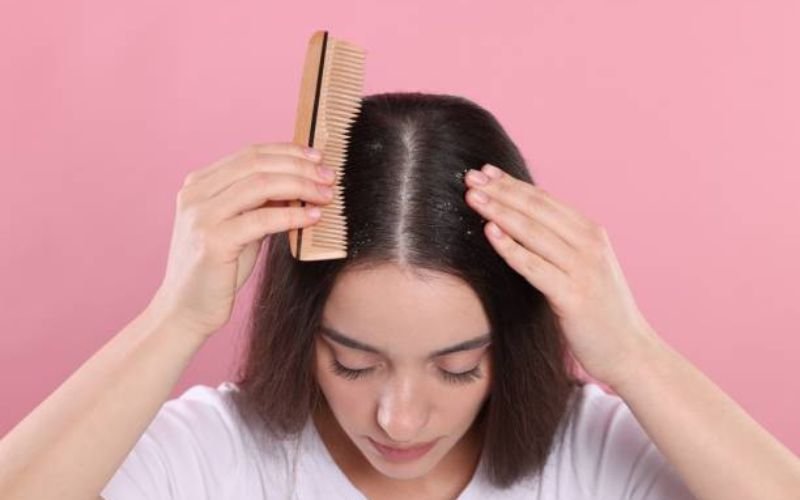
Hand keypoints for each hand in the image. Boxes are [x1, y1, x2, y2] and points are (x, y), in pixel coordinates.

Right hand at [148, 143, 336, 339]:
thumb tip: (300, 182)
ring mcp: (201, 216)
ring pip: (260, 185)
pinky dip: (292, 216)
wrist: (187, 310)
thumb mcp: (240, 226)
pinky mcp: (212, 241)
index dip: (287, 151)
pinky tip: (313, 218)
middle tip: (329, 176)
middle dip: (299, 166)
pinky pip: (262, 219)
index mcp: (198, 184)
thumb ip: (261, 203)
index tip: (317, 157)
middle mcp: (195, 194)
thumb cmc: (218, 269)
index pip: (250, 153)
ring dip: (300, 186)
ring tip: (326, 195)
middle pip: (256, 164)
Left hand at [463, 163, 659, 386]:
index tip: (486, 171)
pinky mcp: (573, 296)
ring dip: (500, 211)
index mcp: (591, 233)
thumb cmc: (600, 312)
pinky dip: (511, 247)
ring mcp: (583, 269)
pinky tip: (490, 232)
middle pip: (537, 209)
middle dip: (501, 191)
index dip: (513, 183)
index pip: (544, 200)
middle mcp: (589, 244)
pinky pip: (535, 266)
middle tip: (470, 177)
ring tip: (473, 198)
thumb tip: (521, 223)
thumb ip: (559, 245)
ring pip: (533, 231)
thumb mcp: (584, 268)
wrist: (629, 352)